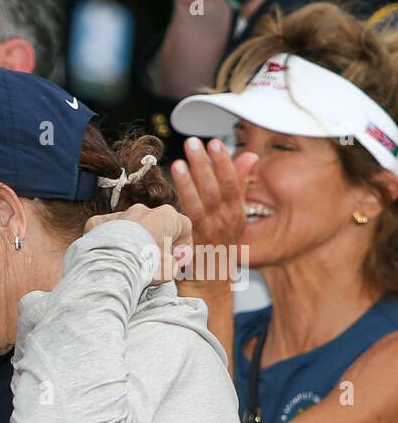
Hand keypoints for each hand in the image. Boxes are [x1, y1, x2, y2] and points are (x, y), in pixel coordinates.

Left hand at [85, 203, 192, 284]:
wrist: (108, 266)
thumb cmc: (143, 266)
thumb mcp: (168, 270)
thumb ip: (172, 264)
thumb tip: (168, 265)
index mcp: (166, 217)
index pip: (183, 226)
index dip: (183, 245)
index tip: (179, 261)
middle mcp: (142, 211)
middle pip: (155, 225)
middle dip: (156, 242)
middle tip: (154, 263)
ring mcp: (119, 215)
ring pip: (129, 227)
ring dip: (132, 241)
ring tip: (129, 262)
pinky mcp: (98, 223)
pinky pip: (105, 230)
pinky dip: (108, 241)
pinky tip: (108, 257)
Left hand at [171, 137, 257, 284]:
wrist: (212, 279)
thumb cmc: (220, 242)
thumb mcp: (234, 212)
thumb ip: (240, 183)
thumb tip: (250, 155)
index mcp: (236, 211)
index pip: (233, 182)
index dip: (224, 162)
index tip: (215, 143)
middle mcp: (225, 220)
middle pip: (216, 188)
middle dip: (205, 164)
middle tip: (193, 143)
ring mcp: (210, 231)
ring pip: (201, 202)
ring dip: (190, 180)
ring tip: (179, 161)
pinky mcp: (195, 241)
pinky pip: (188, 218)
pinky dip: (181, 203)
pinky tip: (172, 190)